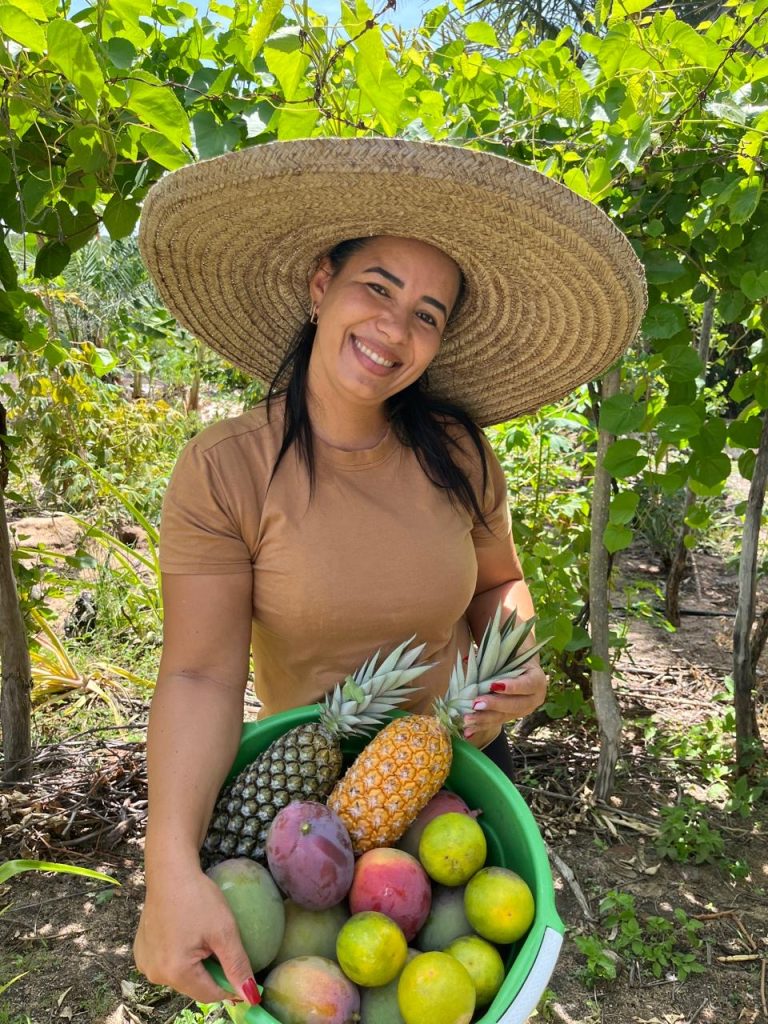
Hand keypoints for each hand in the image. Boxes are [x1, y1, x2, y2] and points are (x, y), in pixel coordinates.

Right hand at [134, 863, 259, 1005]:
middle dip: (212, 972)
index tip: (243, 974)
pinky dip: (181, 955)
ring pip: (181, 975)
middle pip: (194, 986)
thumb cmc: (198, 898)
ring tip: (203, 935)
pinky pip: (167, 963)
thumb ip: (237, 966)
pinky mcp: (141, 951)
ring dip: (196, 964)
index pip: (210, 995)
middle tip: (221, 944)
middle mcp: (154, 974)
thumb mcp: (225, 931)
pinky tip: (187, 933)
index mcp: (175, 972)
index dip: (230, 988)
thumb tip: (250, 997)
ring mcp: (145, 963)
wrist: (170, 871)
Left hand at [462, 657, 547, 746]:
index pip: (527, 684)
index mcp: (537, 679)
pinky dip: (481, 726)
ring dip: (484, 719)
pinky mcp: (511, 717)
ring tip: (467, 719)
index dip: (512, 687)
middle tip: (476, 703)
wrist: (519, 666)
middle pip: (515, 704)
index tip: (494, 686)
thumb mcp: (508, 653)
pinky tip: (468, 732)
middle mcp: (534, 698)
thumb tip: (468, 660)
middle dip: (494, 705)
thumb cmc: (512, 656)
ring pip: (505, 717)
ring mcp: (523, 710)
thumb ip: (495, 655)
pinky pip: (497, 723)